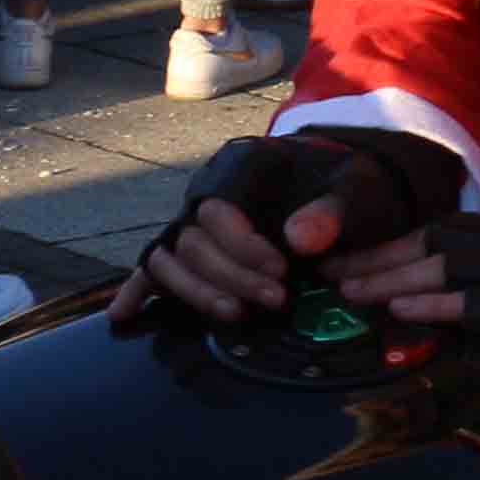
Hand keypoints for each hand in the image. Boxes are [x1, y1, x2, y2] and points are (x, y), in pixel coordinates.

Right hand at [117, 127, 465, 327]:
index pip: (219, 209)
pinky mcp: (191, 244)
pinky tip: (123, 315)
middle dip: (231, 276)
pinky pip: (155, 264)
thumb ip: (333, 210)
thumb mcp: (357, 188)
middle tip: (276, 301)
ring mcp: (193, 218)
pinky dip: (138, 289)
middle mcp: (206, 189)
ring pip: (169, 257)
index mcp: (241, 164)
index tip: (281, 273)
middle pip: (193, 239)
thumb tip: (300, 240)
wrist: (342, 182)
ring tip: (235, 315)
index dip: (242, 246)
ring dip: (197, 291)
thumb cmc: (348, 182)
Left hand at [343, 213, 479, 429]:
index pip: (453, 228)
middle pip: (440, 239)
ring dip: (394, 276)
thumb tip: (472, 301)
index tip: (357, 254)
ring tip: (350, 290)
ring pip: (451, 265)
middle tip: (332, 271)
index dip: (399, 240)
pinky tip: (402, 309)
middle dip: (381, 254)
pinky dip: (437, 303)